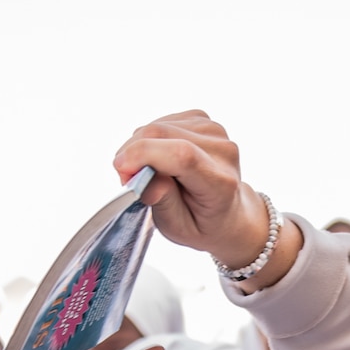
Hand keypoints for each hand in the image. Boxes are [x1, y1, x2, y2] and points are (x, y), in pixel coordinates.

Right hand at [112, 111, 303, 285]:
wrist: (228, 214)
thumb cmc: (202, 223)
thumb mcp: (179, 228)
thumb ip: (162, 203)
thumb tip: (141, 177)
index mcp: (220, 184)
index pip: (182, 156)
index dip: (144, 155)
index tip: (121, 170)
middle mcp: (222, 151)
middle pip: (162, 134)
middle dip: (133, 153)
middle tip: (129, 179)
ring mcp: (214, 131)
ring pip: (157, 126)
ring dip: (140, 148)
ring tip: (148, 173)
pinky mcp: (203, 120)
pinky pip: (161, 122)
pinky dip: (150, 140)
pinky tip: (160, 158)